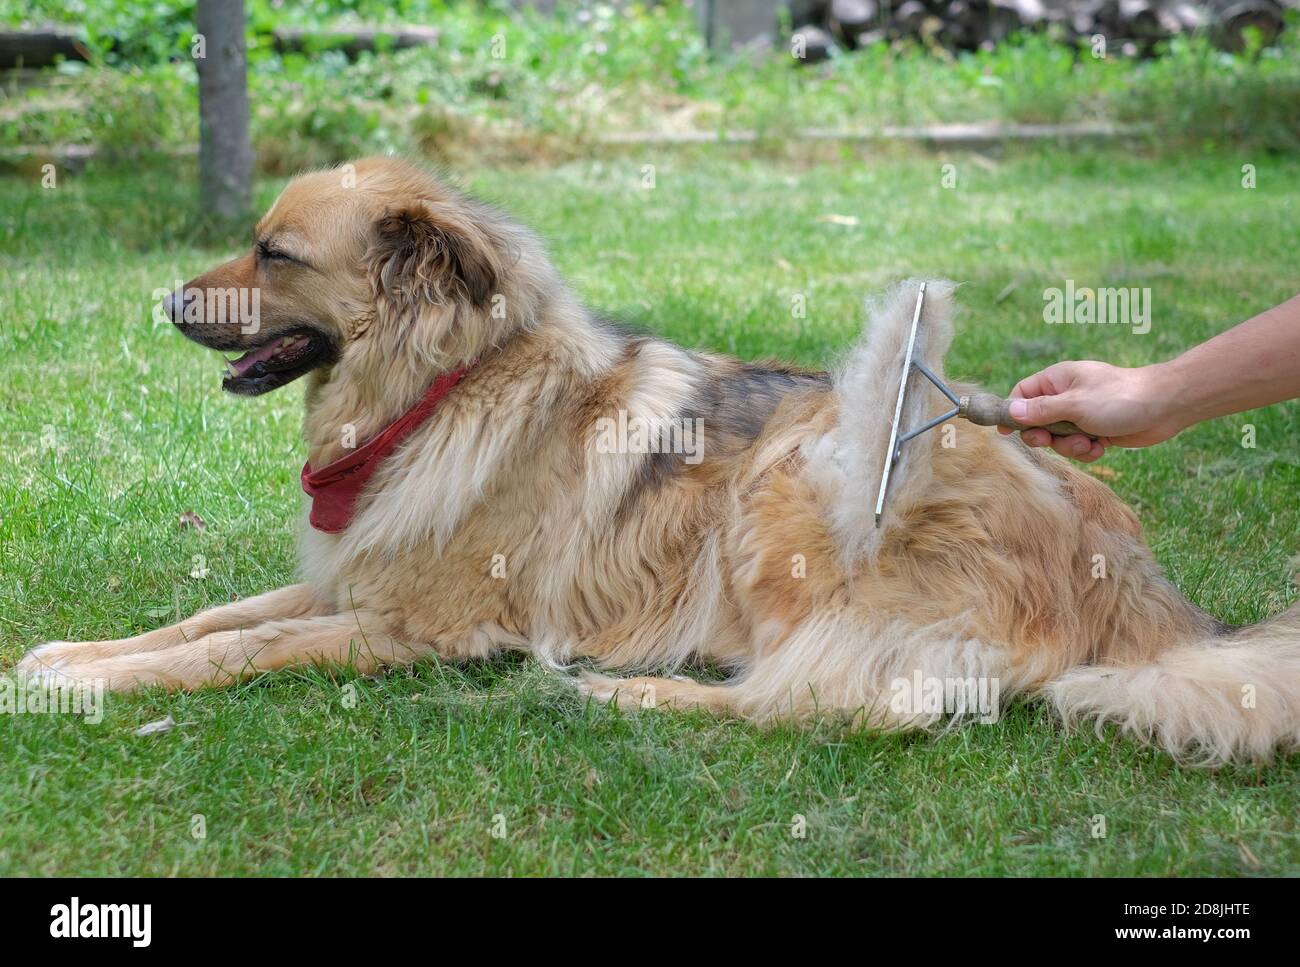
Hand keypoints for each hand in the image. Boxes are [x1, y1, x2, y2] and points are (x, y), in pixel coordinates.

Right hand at [997, 360, 1185, 461]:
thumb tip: (1010, 410)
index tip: (1007, 432)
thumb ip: (1041, 410)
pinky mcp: (1096, 429)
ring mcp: (1082, 413)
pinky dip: (1087, 450)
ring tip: (1089, 443)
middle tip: (1052, 441)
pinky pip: (1078, 445)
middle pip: (1037, 421)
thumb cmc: (1119, 397)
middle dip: (1046, 436)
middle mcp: (1067, 396)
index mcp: (1058, 380)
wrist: (1165, 406)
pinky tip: (1102, 446)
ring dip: (1070, 446)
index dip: (1013, 412)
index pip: (1022, 394)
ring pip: (1058, 437)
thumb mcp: (1075, 404)